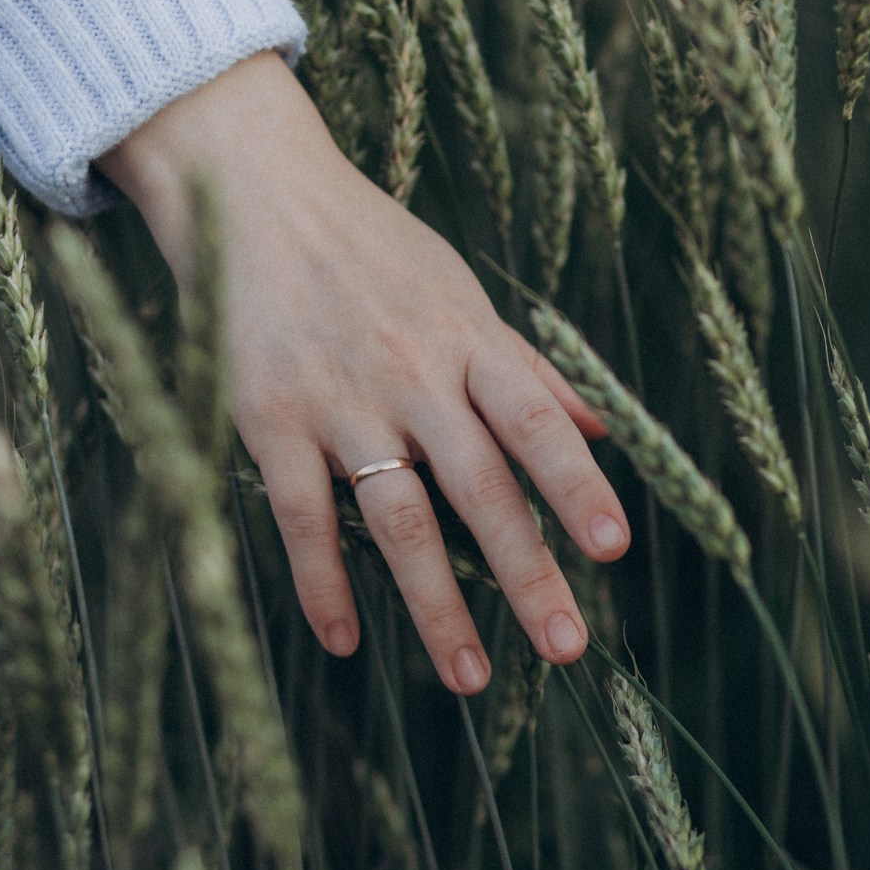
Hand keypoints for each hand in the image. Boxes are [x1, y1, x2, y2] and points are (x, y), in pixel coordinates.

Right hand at [98, 50, 629, 694]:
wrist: (255, 192)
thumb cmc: (370, 248)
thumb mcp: (459, 292)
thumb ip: (526, 366)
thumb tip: (604, 424)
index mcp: (468, 341)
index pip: (537, 421)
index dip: (576, 485)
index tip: (614, 549)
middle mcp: (412, 374)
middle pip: (479, 487)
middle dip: (526, 572)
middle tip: (567, 648)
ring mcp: (339, 401)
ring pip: (398, 519)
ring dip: (436, 605)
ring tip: (472, 677)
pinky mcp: (269, 419)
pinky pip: (302, 516)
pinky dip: (323, 582)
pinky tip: (346, 641)